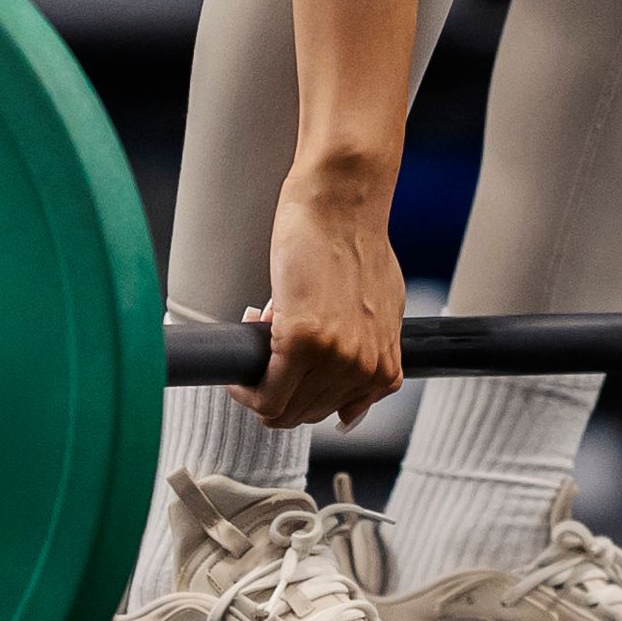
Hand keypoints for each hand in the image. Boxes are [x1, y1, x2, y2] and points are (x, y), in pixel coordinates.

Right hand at [252, 186, 404, 430]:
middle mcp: (363, 368)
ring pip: (282, 408)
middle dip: (277, 389)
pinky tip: (237, 373)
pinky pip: (266, 394)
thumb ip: (371, 356)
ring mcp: (335, 358)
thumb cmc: (356, 244)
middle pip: (305, 414)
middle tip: (266, 350)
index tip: (283, 377)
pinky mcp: (303, 341)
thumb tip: (351, 408)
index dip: (301, 397)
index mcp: (384, 365)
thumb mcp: (382, 311)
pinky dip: (244, 390)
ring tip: (258, 338)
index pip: (334, 414)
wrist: (341, 206)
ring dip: (258, 384)